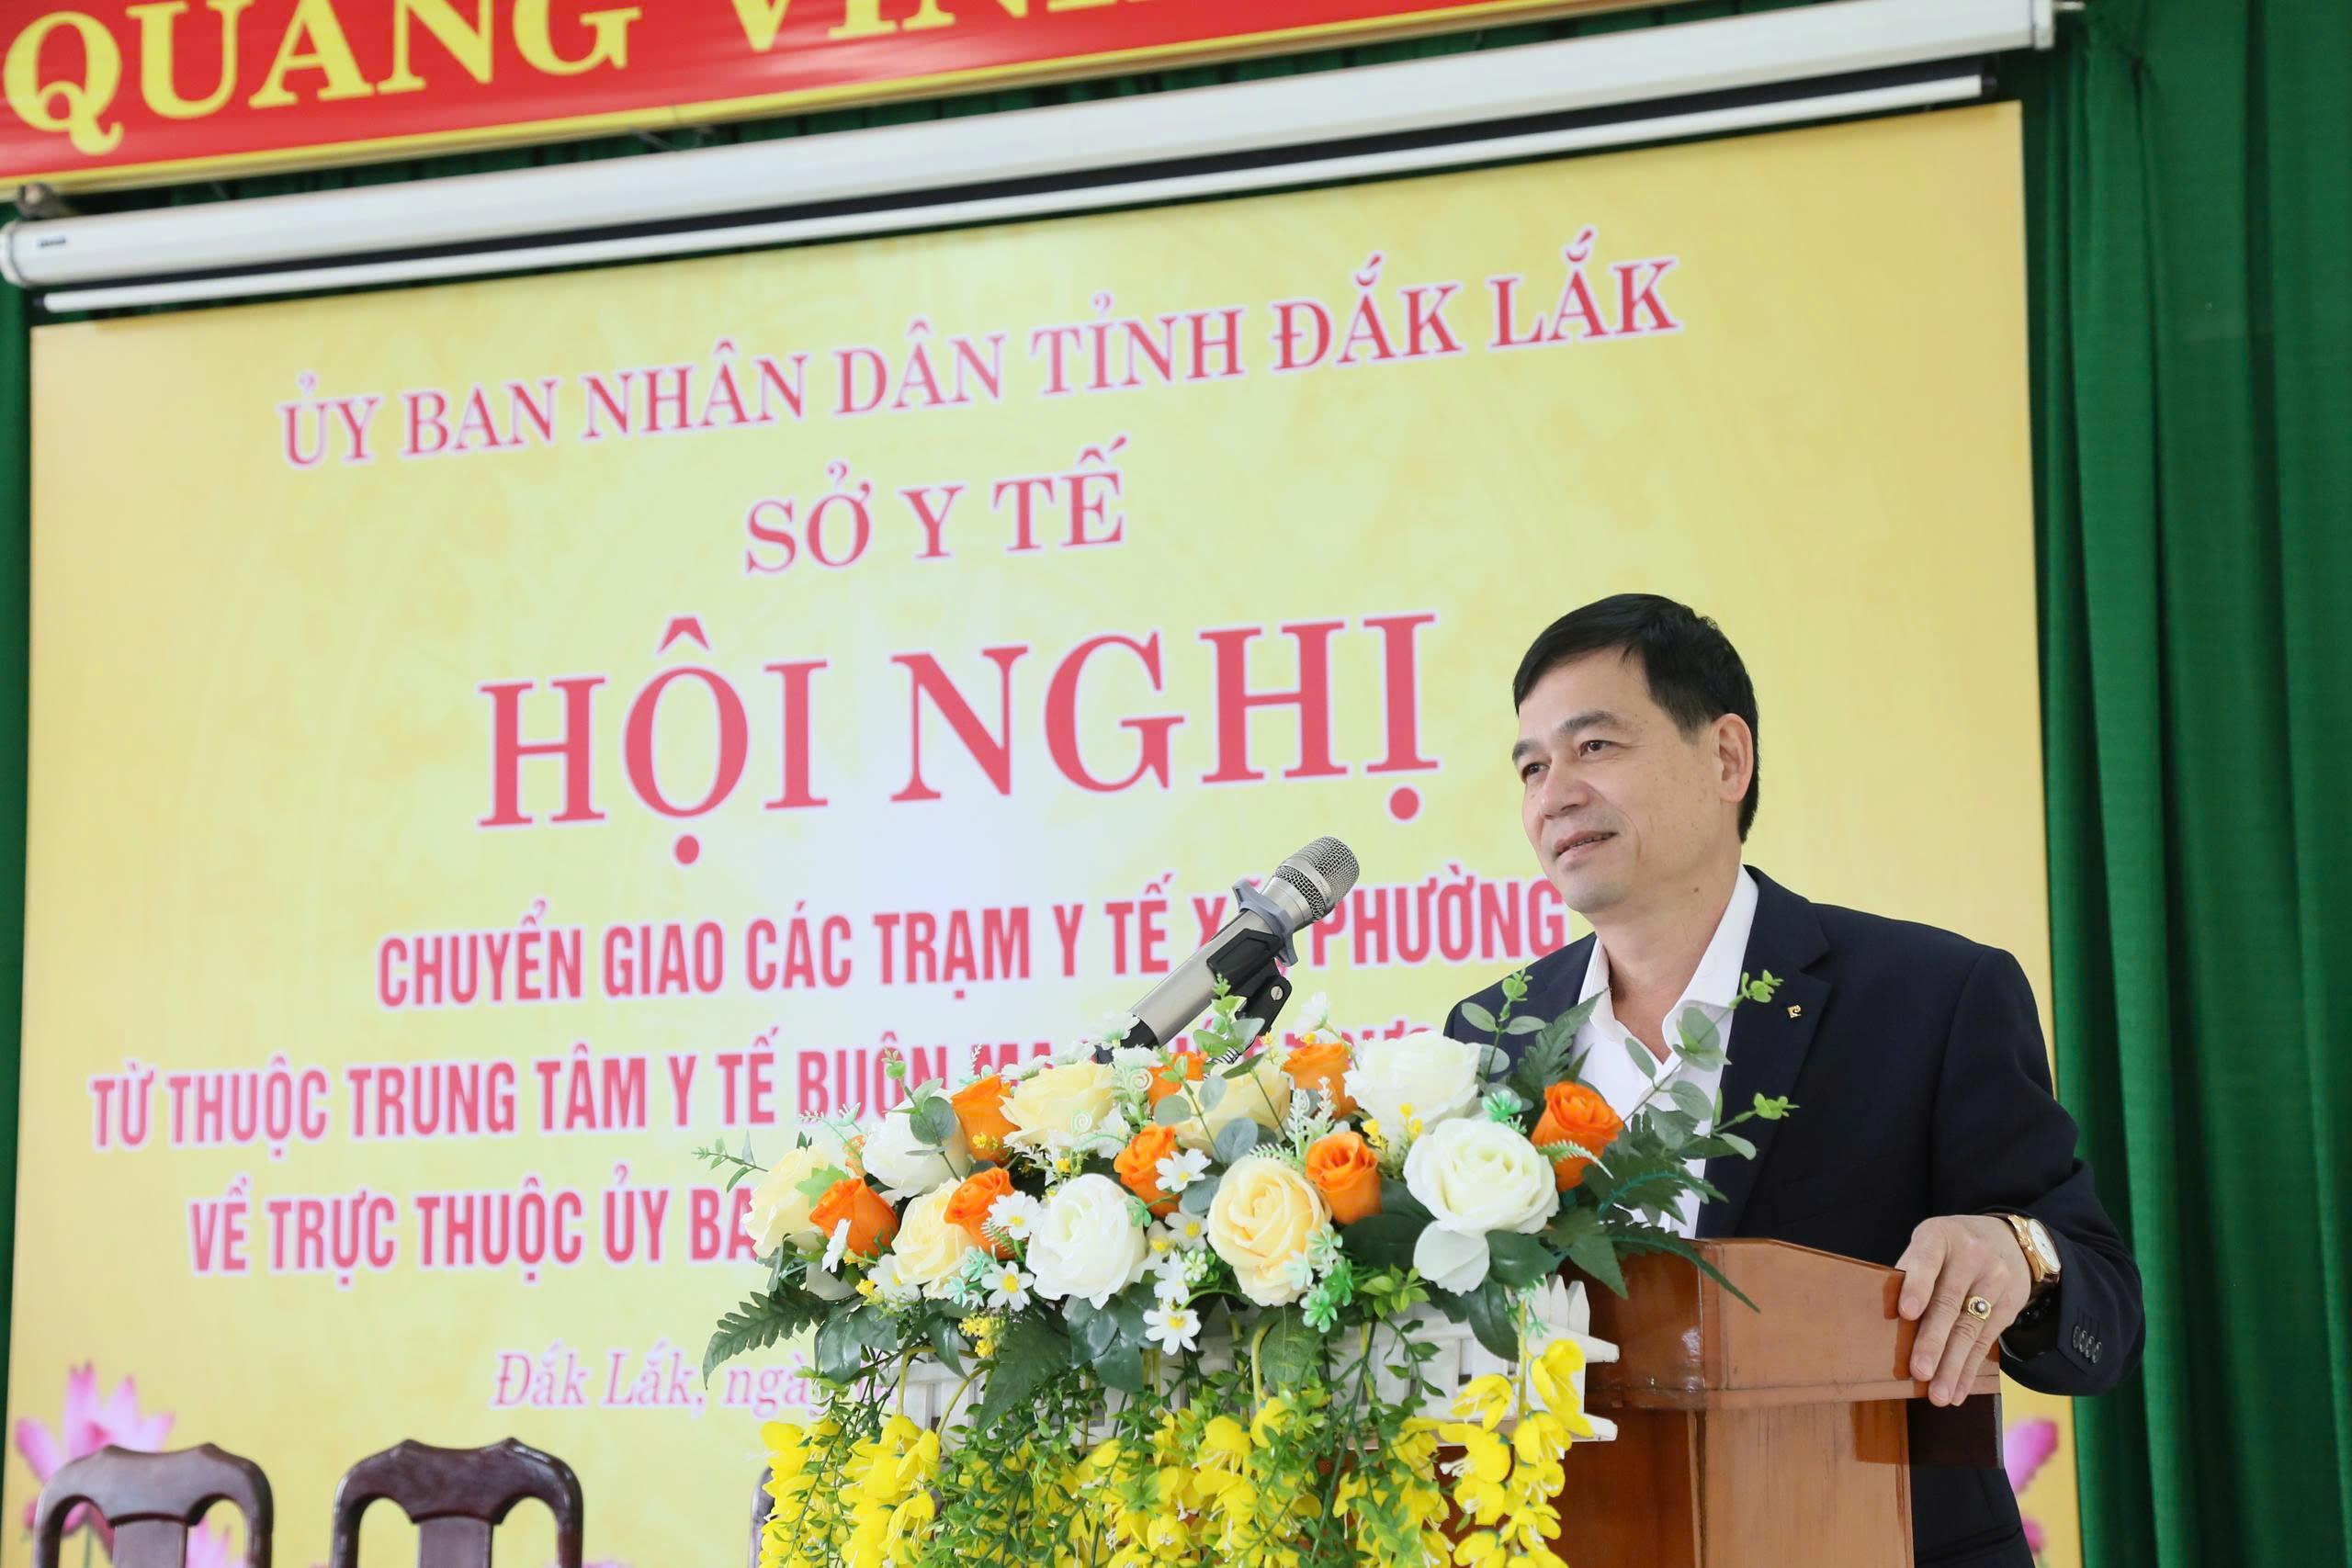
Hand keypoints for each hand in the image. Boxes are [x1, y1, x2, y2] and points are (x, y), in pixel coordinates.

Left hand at [1895, 1214, 2031, 1405]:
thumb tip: (1888, 1320)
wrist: (2011, 1241)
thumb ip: (1911, 1273)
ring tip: (1938, 1395)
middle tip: (1919, 1371)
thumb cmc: (1951, 1249)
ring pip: (1970, 1329)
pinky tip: (1958, 1390)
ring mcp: (1995, 1281)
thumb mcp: (1930, 1244)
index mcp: (1940, 1236)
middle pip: (1950, 1302)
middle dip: (1933, 1341)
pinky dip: (1969, 1369)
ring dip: (1952, 1366)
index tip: (1905, 1313)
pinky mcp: (2010, 1306)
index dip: (1916, 1286)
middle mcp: (1971, 1256)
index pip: (1927, 1260)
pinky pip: (1986, 1342)